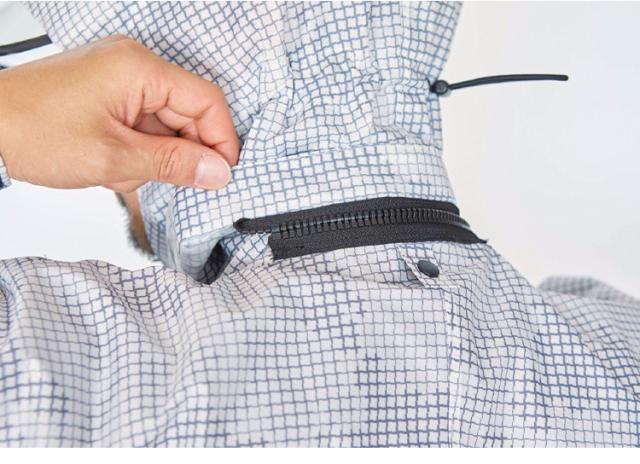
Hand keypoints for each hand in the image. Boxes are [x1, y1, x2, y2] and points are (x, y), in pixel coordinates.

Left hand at [0, 35, 239, 191]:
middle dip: (178, 152)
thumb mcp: (113, 158)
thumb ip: (172, 164)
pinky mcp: (108, 93)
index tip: (222, 173)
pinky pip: (143, 123)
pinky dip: (136, 149)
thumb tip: (218, 171)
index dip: (221, 139)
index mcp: (139, 69)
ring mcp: (119, 78)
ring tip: (119, 171)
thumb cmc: (32, 132)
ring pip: (165, 123)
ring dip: (152, 156)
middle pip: (187, 112)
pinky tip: (112, 164)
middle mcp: (133, 65)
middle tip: (166, 181)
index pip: (205, 100)